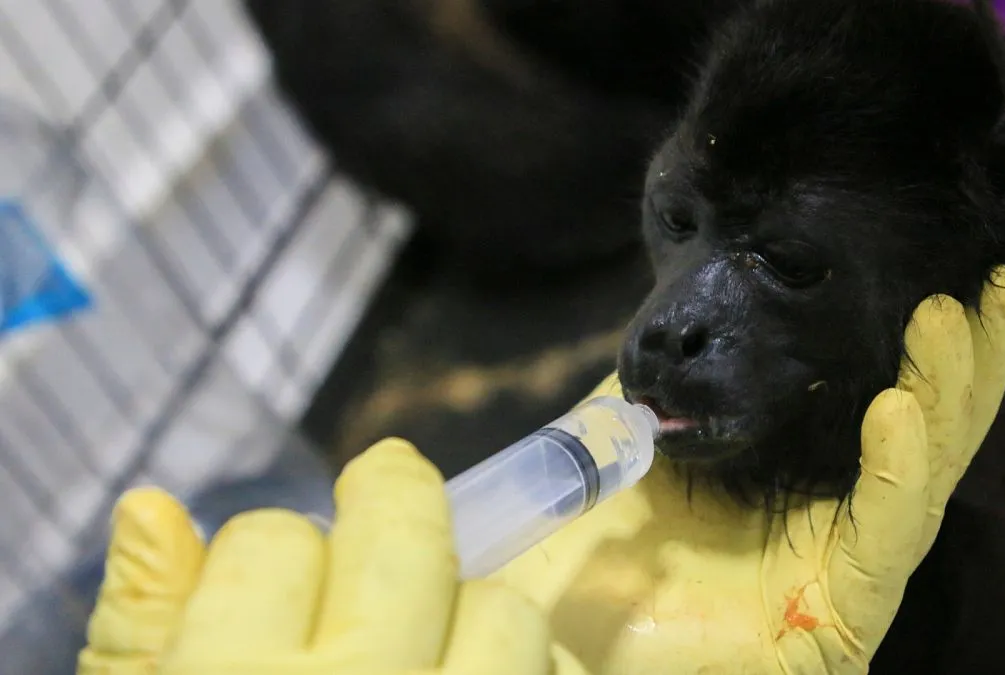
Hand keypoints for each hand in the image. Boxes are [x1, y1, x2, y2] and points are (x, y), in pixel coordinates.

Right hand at [77, 440, 589, 674]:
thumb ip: (143, 632)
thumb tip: (149, 508)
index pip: (274, 542)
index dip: (278, 547)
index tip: (286, 567)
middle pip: (408, 533)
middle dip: (396, 505)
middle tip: (391, 498)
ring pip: (502, 605)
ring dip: (475, 612)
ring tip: (443, 645)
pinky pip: (562, 673)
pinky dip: (532, 672)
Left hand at [527, 265, 1004, 674]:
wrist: (564, 638)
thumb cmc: (596, 549)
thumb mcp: (625, 439)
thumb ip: (661, 379)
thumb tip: (683, 299)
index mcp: (802, 478)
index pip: (890, 402)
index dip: (933, 348)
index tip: (960, 274)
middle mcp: (838, 523)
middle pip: (928, 435)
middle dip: (968, 361)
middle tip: (998, 286)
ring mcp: (844, 574)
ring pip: (922, 482)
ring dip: (941, 396)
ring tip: (948, 321)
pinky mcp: (837, 623)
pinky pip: (879, 543)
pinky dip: (895, 474)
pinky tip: (898, 413)